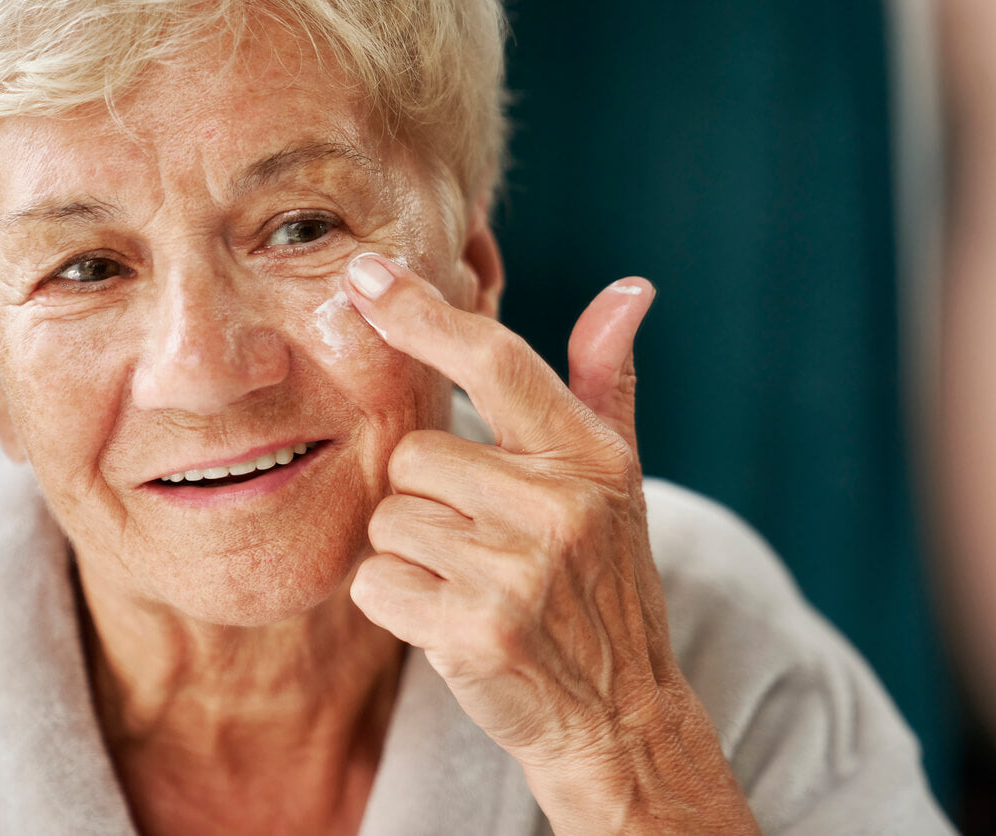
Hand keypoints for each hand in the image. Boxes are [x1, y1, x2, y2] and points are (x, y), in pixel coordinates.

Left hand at [345, 254, 758, 833]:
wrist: (617, 716)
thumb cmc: (606, 585)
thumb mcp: (620, 481)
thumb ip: (606, 383)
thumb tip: (630, 289)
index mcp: (590, 458)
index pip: (496, 361)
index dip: (424, 313)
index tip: (365, 274)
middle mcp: (559, 506)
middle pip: (413, 454)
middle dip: (427, 495)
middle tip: (480, 538)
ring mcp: (518, 572)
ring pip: (389, 519)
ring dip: (413, 551)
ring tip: (472, 581)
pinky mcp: (474, 632)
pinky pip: (375, 581)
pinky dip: (396, 601)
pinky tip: (450, 618)